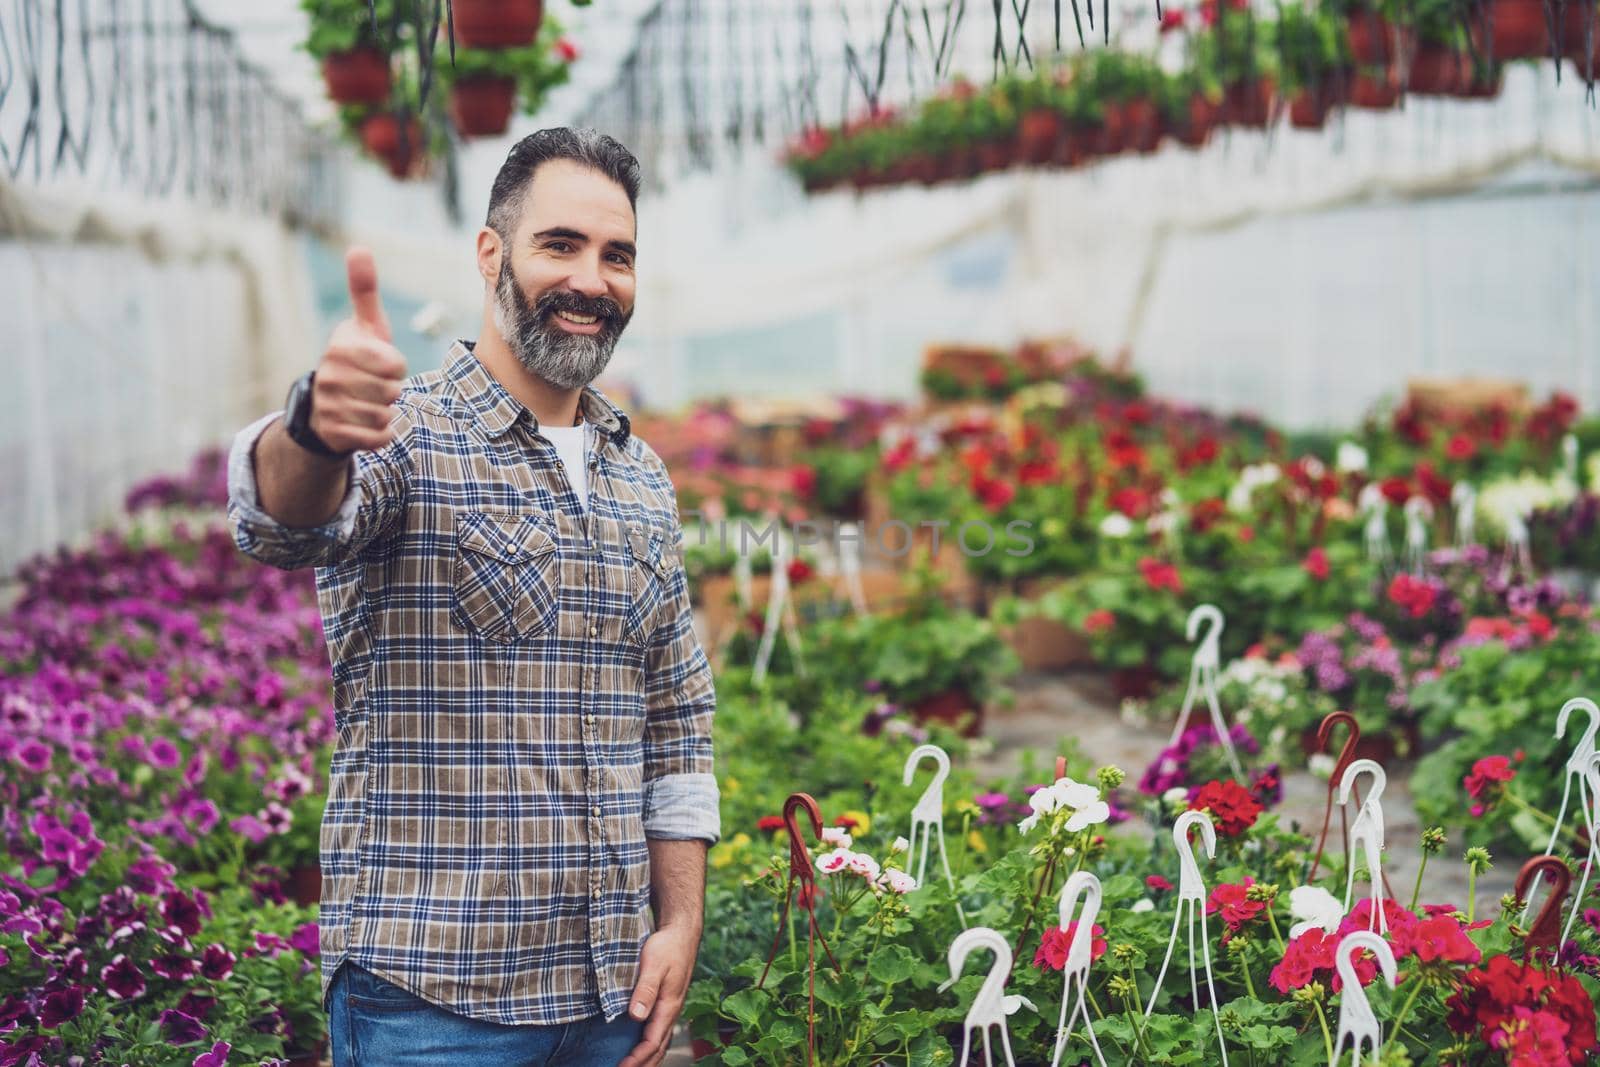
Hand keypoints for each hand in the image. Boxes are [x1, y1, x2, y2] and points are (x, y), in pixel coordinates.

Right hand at [312, 247, 407, 454]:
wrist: (326, 406)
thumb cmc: (357, 360)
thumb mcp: (365, 326)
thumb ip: (365, 291)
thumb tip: (358, 248)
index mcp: (340, 347)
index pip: (394, 364)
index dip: (396, 367)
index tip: (382, 364)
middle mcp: (329, 375)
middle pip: (392, 391)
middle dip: (392, 391)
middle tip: (375, 387)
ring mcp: (329, 405)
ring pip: (385, 415)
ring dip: (386, 412)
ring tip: (368, 403)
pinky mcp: (334, 433)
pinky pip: (378, 438)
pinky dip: (381, 434)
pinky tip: (367, 423)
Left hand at [617, 923, 700, 1066]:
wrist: (682, 933)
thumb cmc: (667, 947)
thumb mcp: (653, 965)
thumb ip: (645, 990)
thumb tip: (636, 1016)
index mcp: (668, 1007)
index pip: (652, 1042)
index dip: (636, 1059)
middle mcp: (671, 1012)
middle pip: (658, 1049)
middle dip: (642, 1065)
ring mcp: (670, 1009)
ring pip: (660, 1043)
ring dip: (647, 1059)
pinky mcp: (667, 1003)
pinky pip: (660, 1033)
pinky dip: (651, 1047)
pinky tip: (642, 1049)